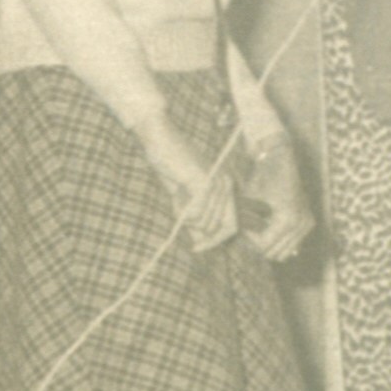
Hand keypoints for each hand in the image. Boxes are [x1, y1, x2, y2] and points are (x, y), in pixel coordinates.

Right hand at [141, 121, 240, 251]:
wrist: (159, 140)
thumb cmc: (170, 166)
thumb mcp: (183, 198)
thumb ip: (194, 218)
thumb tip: (200, 243)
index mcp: (226, 187)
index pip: (231, 225)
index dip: (215, 241)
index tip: (197, 249)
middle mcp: (227, 185)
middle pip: (225, 228)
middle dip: (205, 238)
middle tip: (189, 237)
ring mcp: (218, 183)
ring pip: (205, 223)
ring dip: (185, 216)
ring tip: (177, 195)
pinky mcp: (205, 182)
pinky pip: (196, 214)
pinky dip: (182, 210)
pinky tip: (177, 191)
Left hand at [241, 137, 313, 261]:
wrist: (281, 160)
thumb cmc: (262, 178)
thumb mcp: (248, 201)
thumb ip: (245, 224)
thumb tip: (240, 242)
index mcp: (287, 220)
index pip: (265, 246)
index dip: (250, 240)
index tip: (244, 226)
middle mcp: (301, 224)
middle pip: (276, 252)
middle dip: (260, 244)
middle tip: (250, 228)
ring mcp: (307, 224)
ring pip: (285, 251)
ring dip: (270, 242)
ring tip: (260, 226)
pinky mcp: (308, 222)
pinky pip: (293, 243)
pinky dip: (280, 240)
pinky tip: (271, 226)